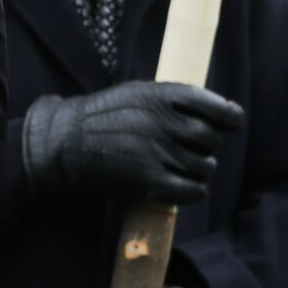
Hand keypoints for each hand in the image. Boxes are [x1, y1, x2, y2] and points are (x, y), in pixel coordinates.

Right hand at [23, 81, 244, 203]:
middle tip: (188, 152)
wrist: (57, 144)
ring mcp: (156, 151)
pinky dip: (192, 192)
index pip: (216, 107)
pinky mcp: (148, 179)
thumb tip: (212, 111)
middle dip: (205, 148)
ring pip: (205, 167)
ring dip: (198, 172)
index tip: (229, 124)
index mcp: (160, 96)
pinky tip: (181, 190)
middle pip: (211, 139)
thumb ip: (169, 100)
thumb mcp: (132, 95)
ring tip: (180, 172)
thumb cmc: (95, 119)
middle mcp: (162, 121)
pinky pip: (191, 190)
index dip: (229, 117)